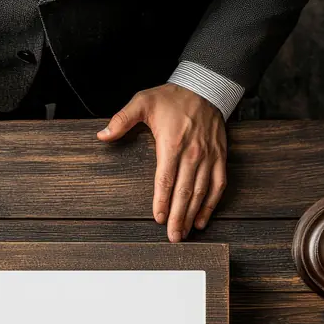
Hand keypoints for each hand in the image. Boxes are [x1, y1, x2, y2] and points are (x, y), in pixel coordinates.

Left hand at [97, 84, 226, 241]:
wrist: (205, 86)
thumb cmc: (172, 97)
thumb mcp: (143, 101)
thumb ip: (121, 119)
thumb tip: (103, 135)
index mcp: (172, 144)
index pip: (166, 180)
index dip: (162, 202)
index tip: (159, 219)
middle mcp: (192, 154)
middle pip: (184, 192)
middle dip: (178, 217)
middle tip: (173, 237)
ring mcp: (208, 157)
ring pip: (201, 192)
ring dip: (193, 215)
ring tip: (185, 233)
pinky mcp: (220, 157)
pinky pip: (218, 185)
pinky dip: (211, 204)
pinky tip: (202, 219)